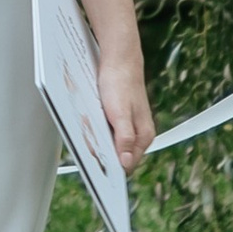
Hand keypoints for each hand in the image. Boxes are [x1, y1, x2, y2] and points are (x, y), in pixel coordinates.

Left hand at [97, 39, 153, 171]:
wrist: (119, 59)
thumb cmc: (121, 83)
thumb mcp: (120, 114)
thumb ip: (124, 139)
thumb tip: (126, 163)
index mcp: (144, 136)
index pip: (128, 164)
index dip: (112, 170)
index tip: (97, 172)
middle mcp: (139, 133)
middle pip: (120, 155)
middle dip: (104, 155)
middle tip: (88, 150)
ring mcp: (130, 125)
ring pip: (113, 143)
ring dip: (100, 142)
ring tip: (88, 135)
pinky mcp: (121, 117)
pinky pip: (109, 131)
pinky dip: (99, 131)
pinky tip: (91, 125)